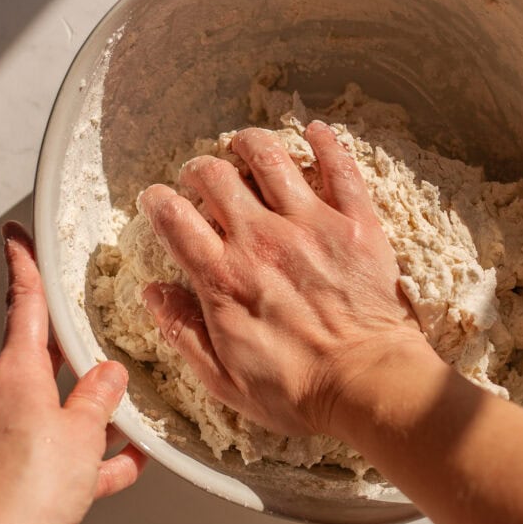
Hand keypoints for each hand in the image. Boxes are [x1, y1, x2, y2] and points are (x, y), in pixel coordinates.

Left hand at [0, 223, 144, 523]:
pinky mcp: (28, 477)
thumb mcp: (80, 429)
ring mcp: (17, 440)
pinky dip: (99, 457)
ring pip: (62, 409)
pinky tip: (131, 461)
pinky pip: (70, 456)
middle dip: (75, 341)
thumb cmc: (28, 488)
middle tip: (95, 317)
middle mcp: (11, 402)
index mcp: (17, 376)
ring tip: (133, 404)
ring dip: (96, 408)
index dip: (22, 264)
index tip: (18, 234)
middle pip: (45, 356)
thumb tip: (110, 376)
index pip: (23, 304)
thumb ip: (99, 398)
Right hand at [140, 121, 432, 437]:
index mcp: (224, 278)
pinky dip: (326, 144)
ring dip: (250, 144)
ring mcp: (310, 225)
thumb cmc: (298, 390)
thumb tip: (154, 294)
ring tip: (245, 147)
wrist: (368, 385)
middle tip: (203, 178)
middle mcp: (261, 240)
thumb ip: (183, 332)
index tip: (158, 200)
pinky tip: (316, 132)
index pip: (175, 219)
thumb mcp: (223, 379)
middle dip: (200, 170)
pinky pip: (339, 167)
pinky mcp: (355, 222)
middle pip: (216, 177)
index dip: (158, 202)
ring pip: (269, 158)